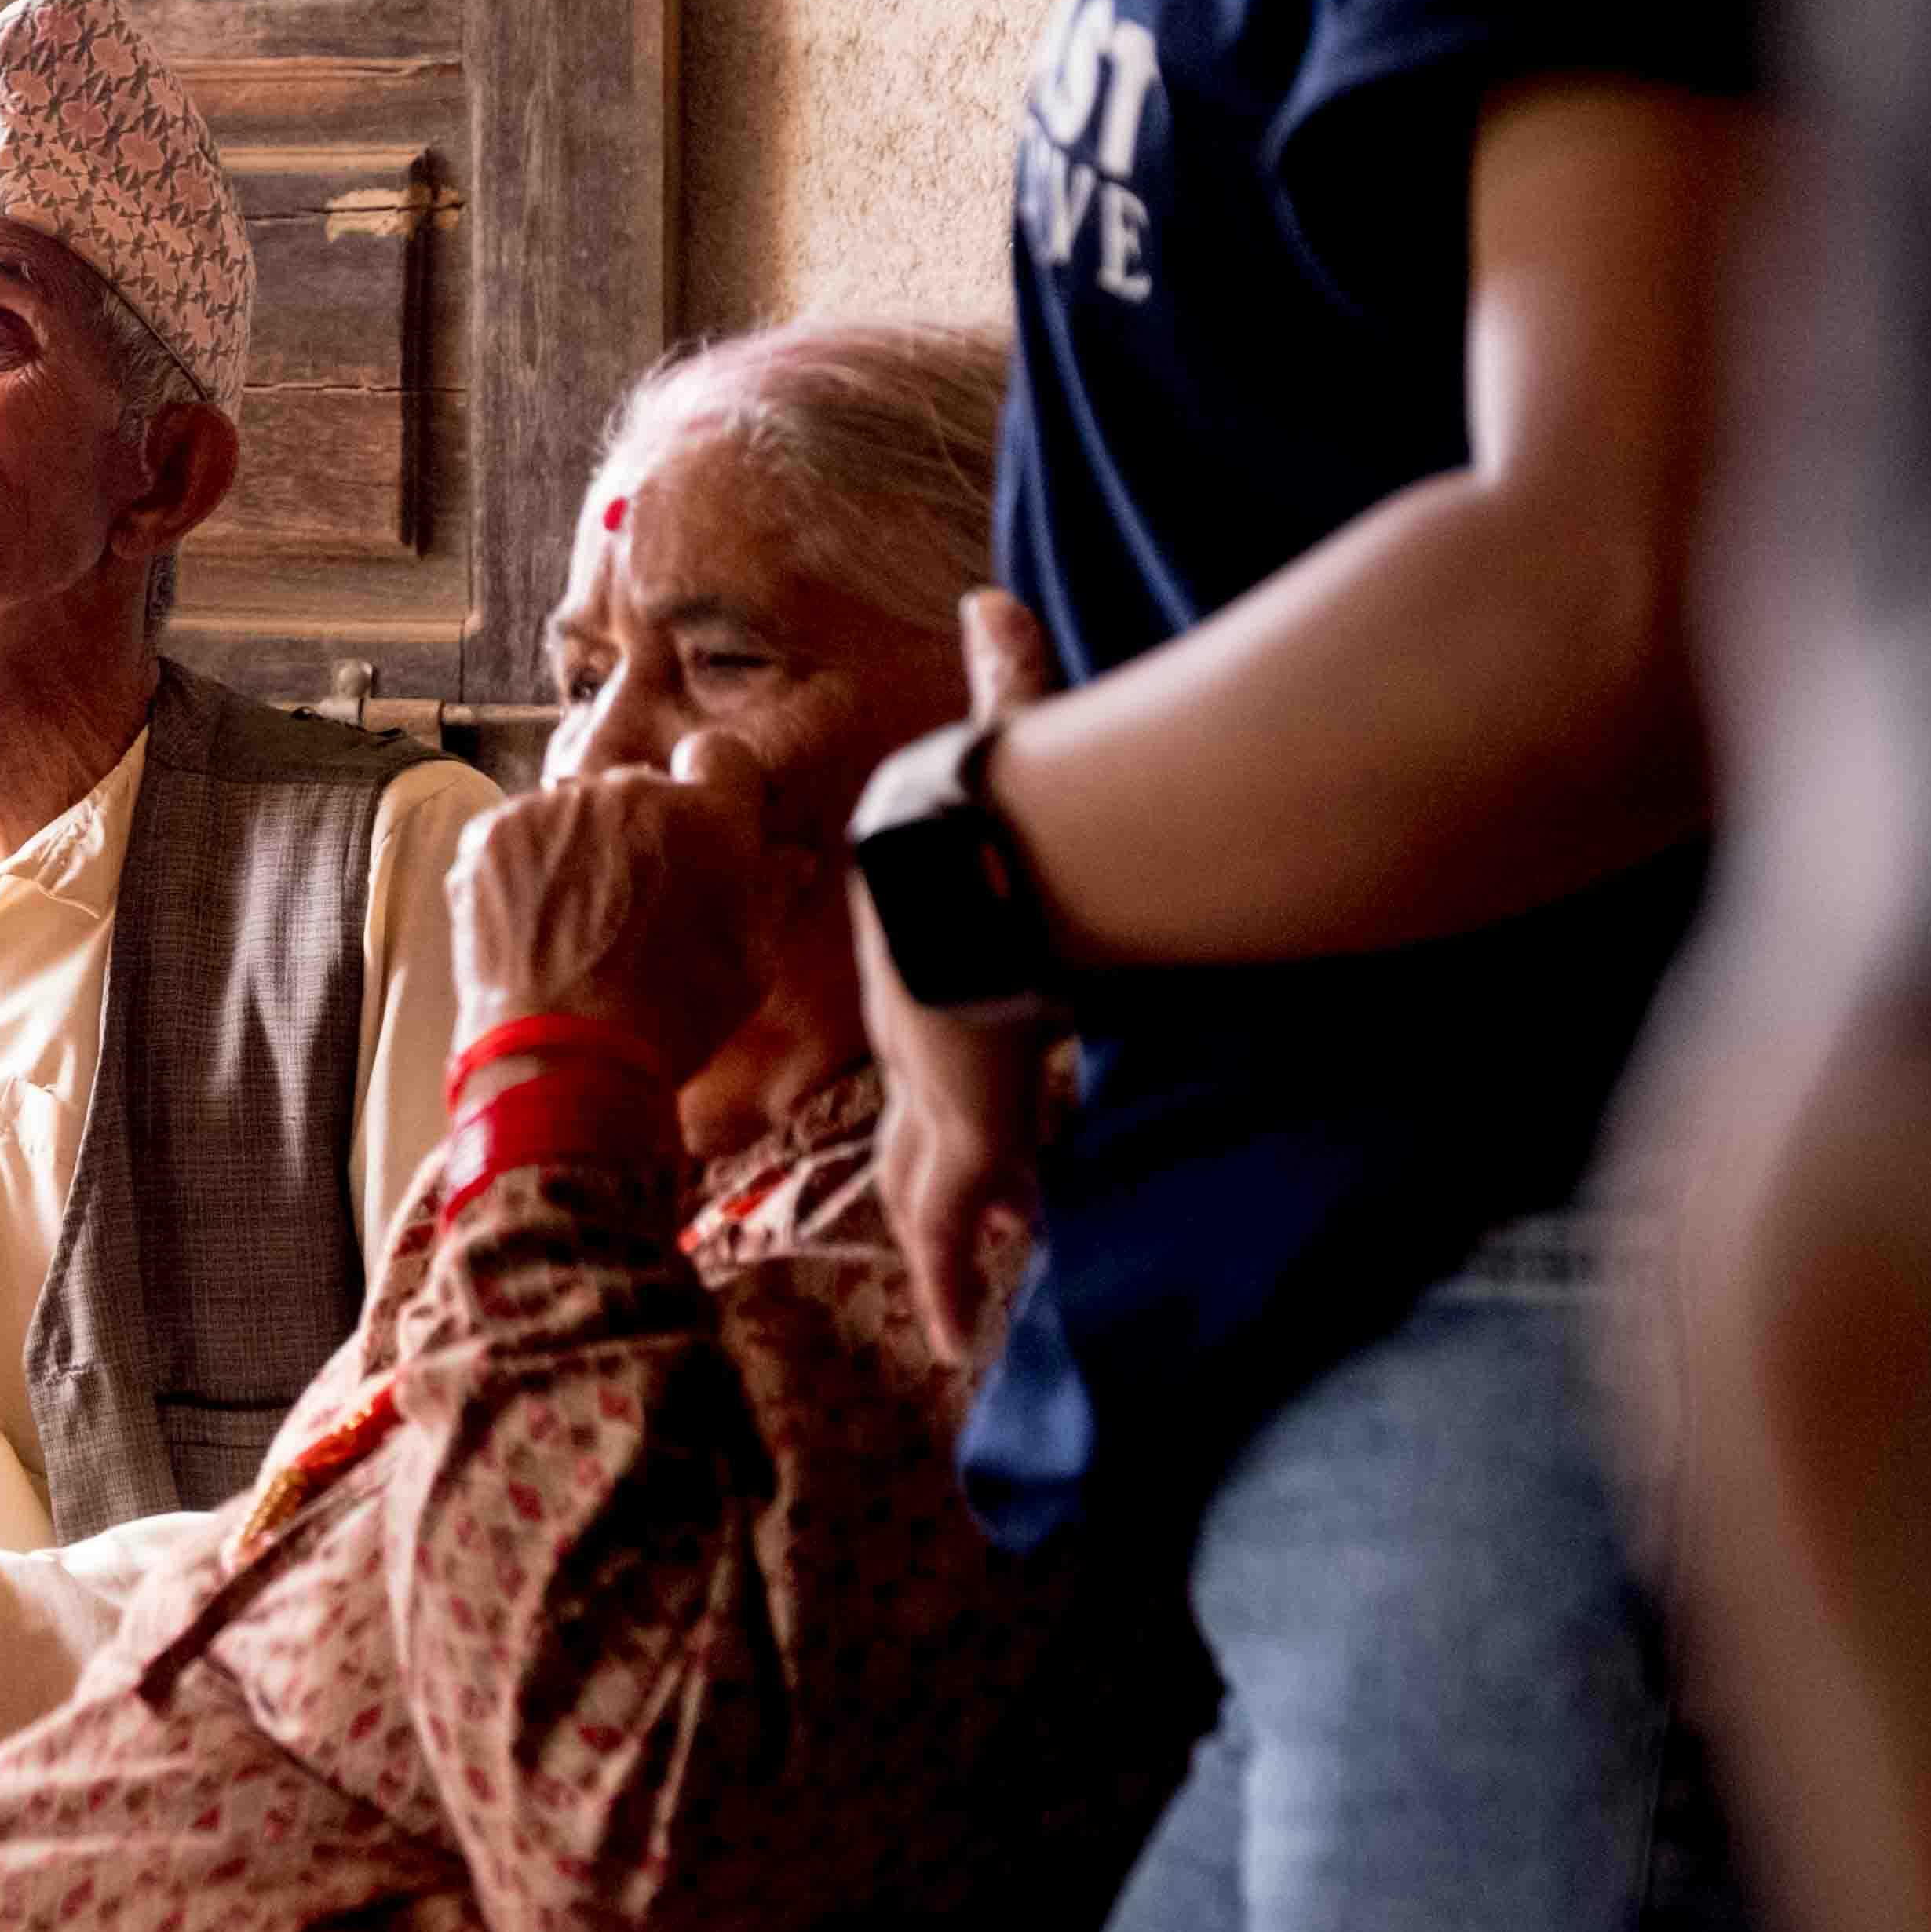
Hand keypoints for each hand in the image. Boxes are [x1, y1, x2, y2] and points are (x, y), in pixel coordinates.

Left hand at [447, 733, 781, 1081]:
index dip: (711, 791)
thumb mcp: (749, 963)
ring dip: (582, 845)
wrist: (566, 1058)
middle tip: (635, 899)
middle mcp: (630, 792)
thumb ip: (769, 894)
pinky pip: (519, 830)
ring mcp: (555, 808)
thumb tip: (792, 858)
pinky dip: (525, 865)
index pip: (719, 754)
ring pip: (576, 807)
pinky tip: (534, 922)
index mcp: (708, 817)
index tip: (698, 831)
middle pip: (642, 785)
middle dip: (645, 828)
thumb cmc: (672, 1018)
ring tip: (579, 922)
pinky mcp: (494, 832)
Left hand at [865, 590, 1064, 1364]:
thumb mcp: (996, 743)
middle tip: (958, 1237)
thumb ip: (1006, 682)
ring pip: (935, 1189)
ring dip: (944, 1246)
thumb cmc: (979, 802)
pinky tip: (946, 1334)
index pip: (933, 1025)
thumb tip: (992, 597)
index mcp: (926, 967)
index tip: (959, 1109)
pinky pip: (951, 1230)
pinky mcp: (966, 1130)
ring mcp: (941, 1089)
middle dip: (937, 1179)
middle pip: (925, 1128)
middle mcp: (924, 1035)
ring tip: (948, 1317)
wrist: (964, 845)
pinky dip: (949, 1282)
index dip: (949, 1073)